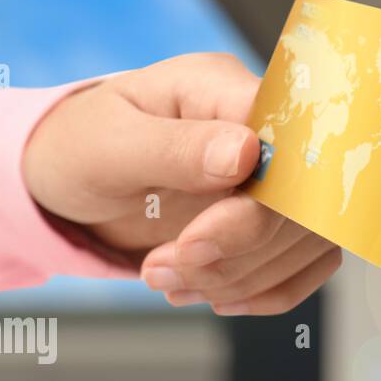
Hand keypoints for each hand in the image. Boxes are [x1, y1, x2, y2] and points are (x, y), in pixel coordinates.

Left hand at [22, 53, 340, 314]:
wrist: (70, 181)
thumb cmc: (81, 146)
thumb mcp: (108, 144)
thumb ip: (175, 146)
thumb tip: (246, 152)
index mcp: (225, 89)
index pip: (285, 141)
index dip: (256, 202)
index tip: (193, 242)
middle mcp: (265, 129)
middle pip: (302, 199)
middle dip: (235, 251)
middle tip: (162, 268)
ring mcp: (279, 176)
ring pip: (307, 238)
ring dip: (240, 277)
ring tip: (166, 279)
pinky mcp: (282, 218)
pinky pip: (309, 261)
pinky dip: (265, 291)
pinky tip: (211, 291)